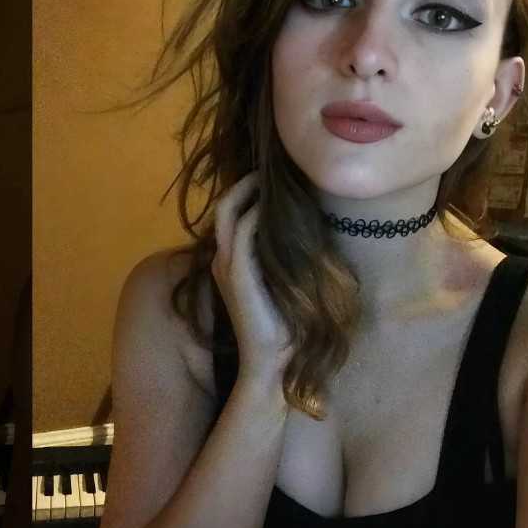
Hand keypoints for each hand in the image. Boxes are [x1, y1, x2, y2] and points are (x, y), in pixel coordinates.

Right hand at [211, 171, 293, 387]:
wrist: (272, 359)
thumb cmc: (283, 324)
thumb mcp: (282, 280)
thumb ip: (281, 255)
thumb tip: (304, 227)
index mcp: (231, 261)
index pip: (229, 214)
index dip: (244, 192)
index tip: (270, 177)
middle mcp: (223, 259)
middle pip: (224, 205)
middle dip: (244, 183)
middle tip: (268, 169)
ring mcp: (227, 265)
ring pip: (227, 212)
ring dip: (247, 191)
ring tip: (269, 178)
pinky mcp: (237, 274)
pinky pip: (242, 231)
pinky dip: (255, 212)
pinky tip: (272, 204)